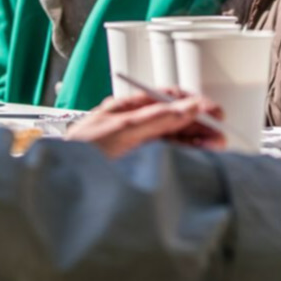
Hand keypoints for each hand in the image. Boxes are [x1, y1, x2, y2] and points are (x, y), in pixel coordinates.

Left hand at [65, 90, 225, 158]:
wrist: (60, 182)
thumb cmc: (79, 152)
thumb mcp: (121, 130)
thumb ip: (156, 118)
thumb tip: (187, 108)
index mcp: (128, 106)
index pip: (168, 99)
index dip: (193, 103)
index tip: (213, 112)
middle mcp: (135, 123)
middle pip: (174, 119)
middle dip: (199, 124)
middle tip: (219, 134)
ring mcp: (138, 143)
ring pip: (174, 138)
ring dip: (196, 140)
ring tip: (215, 146)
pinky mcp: (139, 163)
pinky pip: (169, 154)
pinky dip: (186, 154)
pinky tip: (198, 156)